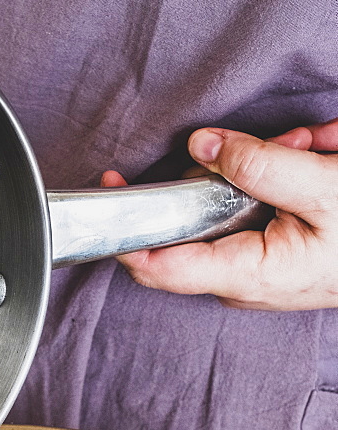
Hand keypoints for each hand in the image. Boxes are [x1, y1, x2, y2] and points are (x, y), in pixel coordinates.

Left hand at [101, 119, 337, 309]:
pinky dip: (272, 183)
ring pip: (221, 213)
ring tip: (310, 152)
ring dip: (259, 171)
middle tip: (282, 147)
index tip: (113, 190)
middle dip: (223, 176)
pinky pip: (245, 216)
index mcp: (246, 275)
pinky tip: (309, 164)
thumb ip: (260, 166)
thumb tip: (203, 147)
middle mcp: (239, 283)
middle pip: (192, 227)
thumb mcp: (324, 189)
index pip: (159, 267)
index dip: (127, 232)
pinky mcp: (263, 260)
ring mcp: (250, 273)